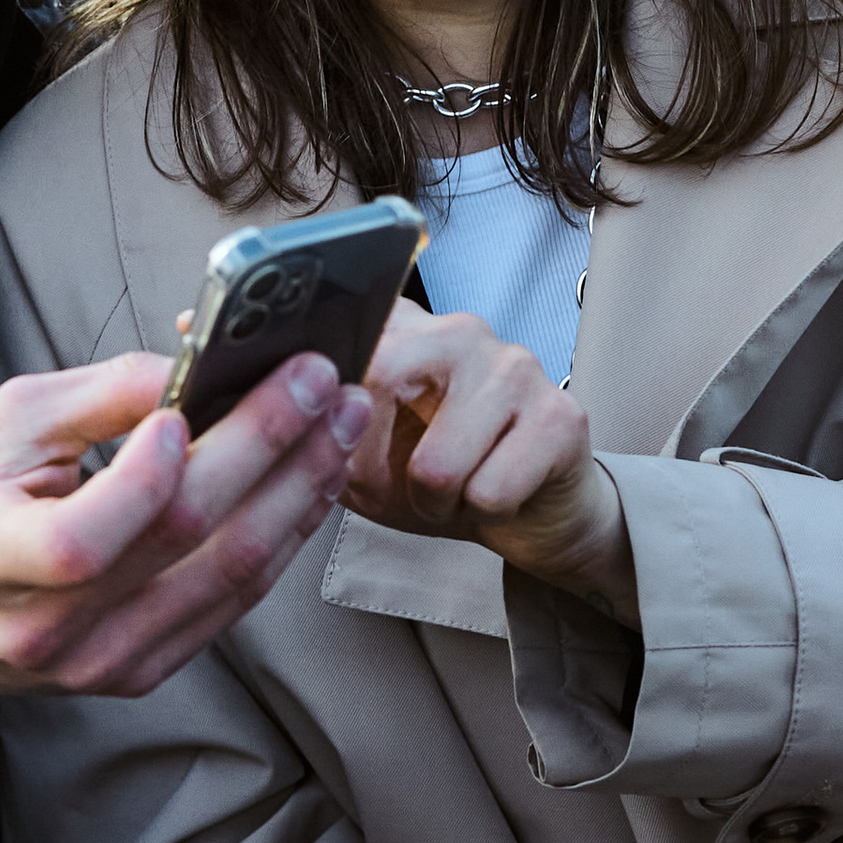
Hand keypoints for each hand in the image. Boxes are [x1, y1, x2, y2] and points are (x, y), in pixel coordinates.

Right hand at [0, 348, 369, 804]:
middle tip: (318, 382)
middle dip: (266, 449)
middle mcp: (53, 625)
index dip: (143, 476)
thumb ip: (100, 395)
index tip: (181, 410)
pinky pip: (231, 603)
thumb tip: (195, 363)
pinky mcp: (141, 670)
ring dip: (298, 491)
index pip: (83, 539)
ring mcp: (104, 659)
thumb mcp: (1, 426)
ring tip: (339, 423)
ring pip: (228, 576)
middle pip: (183, 540)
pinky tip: (310, 484)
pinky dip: (282, 538)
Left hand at [337, 299, 635, 622]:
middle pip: (377, 382)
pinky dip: (483, 514)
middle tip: (394, 484)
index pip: (334, 345)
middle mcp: (456, 329)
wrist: (530, 512)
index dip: (321, 412)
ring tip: (453, 491)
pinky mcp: (559, 414)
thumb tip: (284, 423)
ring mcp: (513, 364)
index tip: (331, 442)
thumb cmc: (441, 480)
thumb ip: (318, 433)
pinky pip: (490, 492)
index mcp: (402, 328)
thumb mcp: (361, 460)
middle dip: (371, 465)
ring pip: (436, 466)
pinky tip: (497, 494)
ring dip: (436, 501)